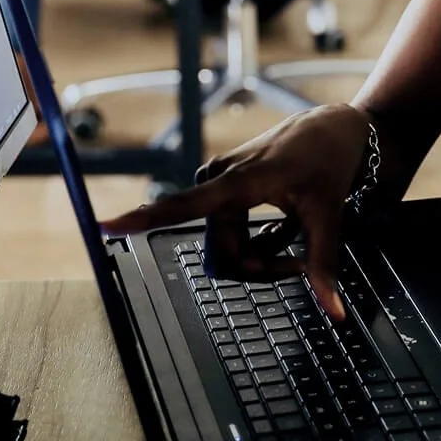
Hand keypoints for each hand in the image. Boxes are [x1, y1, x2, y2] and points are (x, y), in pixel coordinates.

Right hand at [101, 104, 376, 319]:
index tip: (104, 225)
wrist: (336, 128)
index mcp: (240, 180)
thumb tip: (335, 312)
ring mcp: (221, 182)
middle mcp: (220, 179)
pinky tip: (286, 230)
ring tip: (298, 243)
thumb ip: (324, 264)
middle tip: (300, 263)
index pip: (186, 204)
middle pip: (223, 252)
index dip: (145, 218)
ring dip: (262, 257)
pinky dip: (260, 243)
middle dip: (261, 267)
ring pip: (228, 247)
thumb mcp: (330, 213)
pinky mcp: (225, 186)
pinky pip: (231, 233)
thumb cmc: (329, 161)